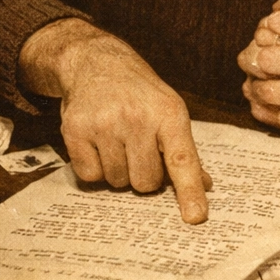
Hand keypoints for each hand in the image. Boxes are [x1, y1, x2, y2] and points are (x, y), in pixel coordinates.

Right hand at [19, 19, 211, 221]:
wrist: (96, 62)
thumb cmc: (139, 94)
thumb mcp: (168, 110)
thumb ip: (183, 149)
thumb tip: (204, 186)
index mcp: (168, 113)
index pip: (182, 159)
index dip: (189, 191)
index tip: (196, 218)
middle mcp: (137, 117)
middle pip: (145, 182)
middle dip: (143, 176)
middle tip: (138, 151)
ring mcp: (104, 123)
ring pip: (117, 182)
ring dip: (118, 171)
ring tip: (116, 142)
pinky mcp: (75, 130)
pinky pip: (89, 176)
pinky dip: (94, 168)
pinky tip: (96, 143)